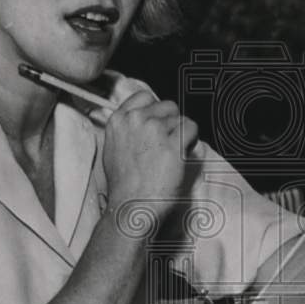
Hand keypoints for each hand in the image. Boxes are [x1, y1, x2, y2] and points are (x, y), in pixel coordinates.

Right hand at [102, 91, 198, 212]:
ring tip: (171, 155)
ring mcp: (155, 131)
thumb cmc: (124, 185)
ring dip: (181, 134)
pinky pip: (191, 128)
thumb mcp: (113, 149)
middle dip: (170, 123)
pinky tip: (181, 155)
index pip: (144, 97)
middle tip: (166, 145)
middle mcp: (136, 120)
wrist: (132, 206)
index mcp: (119, 120)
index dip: (155, 111)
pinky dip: (191, 140)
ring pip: (180, 118)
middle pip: (166, 106)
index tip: (158, 124)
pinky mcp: (173, 144)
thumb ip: (126, 130)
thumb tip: (142, 123)